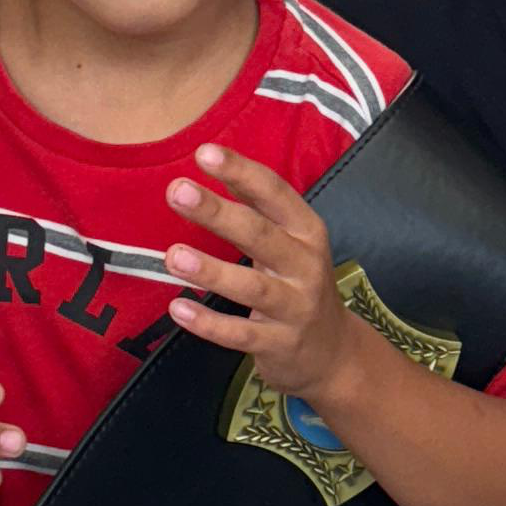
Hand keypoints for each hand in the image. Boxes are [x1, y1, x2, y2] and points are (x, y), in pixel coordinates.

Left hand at [163, 146, 352, 403]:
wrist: (332, 352)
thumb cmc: (299, 284)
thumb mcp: (290, 241)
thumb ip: (256, 205)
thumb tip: (212, 160)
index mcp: (307, 232)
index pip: (275, 194)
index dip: (241, 172)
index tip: (204, 153)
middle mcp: (305, 266)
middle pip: (260, 235)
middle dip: (218, 212)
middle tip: (177, 191)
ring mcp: (295, 307)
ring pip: (252, 288)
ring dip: (212, 271)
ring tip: (173, 255)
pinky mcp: (279, 344)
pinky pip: (241, 335)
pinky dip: (210, 324)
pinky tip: (179, 309)